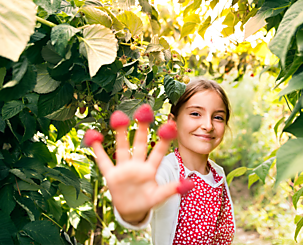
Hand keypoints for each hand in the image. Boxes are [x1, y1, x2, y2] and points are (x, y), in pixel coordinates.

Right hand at [85, 107, 182, 223]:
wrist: (132, 210)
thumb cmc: (147, 201)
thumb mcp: (159, 196)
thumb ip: (172, 189)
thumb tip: (191, 184)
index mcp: (151, 169)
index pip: (159, 151)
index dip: (165, 139)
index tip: (170, 123)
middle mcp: (138, 165)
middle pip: (140, 143)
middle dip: (142, 127)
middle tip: (145, 109)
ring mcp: (124, 168)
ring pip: (122, 147)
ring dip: (120, 133)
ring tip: (119, 115)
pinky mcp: (111, 175)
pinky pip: (103, 160)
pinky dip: (97, 149)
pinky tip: (93, 135)